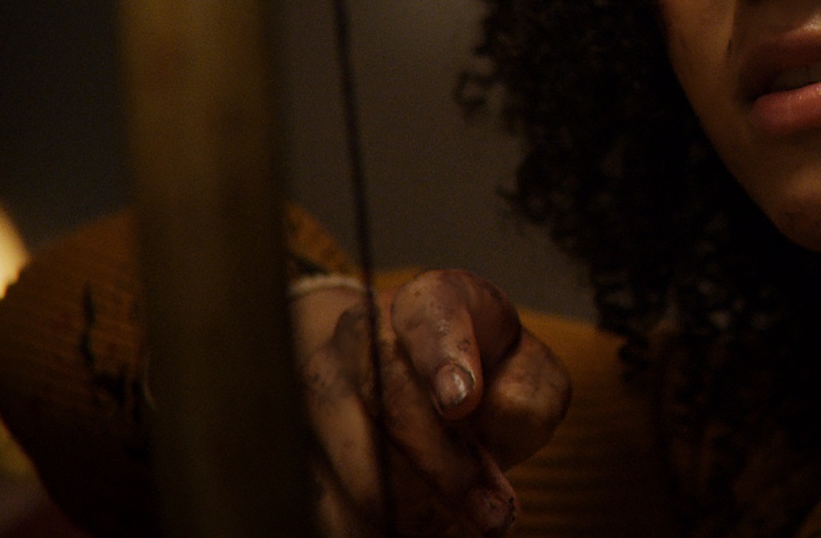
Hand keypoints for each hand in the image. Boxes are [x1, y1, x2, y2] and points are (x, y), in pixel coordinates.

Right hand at [292, 270, 572, 536]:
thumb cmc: (483, 378)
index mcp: (426, 304)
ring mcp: (313, 391)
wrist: (410, 383)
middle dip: (447, 469)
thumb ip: (527, 394)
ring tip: (465, 526)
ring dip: (415, 509)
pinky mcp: (293, 449)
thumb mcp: (525, 372)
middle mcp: (358, 336)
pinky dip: (373, 526)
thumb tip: (489, 421)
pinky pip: (325, 504)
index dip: (444, 357)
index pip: (430, 319)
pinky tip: (412, 529)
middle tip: (494, 515)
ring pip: (356, 464)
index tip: (462, 399)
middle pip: (390, 403)